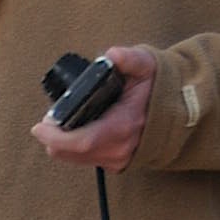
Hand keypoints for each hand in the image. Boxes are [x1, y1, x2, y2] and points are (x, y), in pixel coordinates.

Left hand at [32, 43, 155, 172]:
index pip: (82, 141)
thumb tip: (112, 55)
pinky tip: (74, 131)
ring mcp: (118, 159)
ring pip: (76, 159)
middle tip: (47, 120)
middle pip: (72, 153)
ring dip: (61, 144)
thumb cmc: (160, 87)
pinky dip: (74, 148)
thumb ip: (130, 59)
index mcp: (123, 126)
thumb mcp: (147, 66)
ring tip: (58, 124)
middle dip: (53, 139)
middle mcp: (119, 148)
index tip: (39, 126)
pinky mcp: (117, 164)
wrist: (180, 110)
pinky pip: (87, 160)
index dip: (55, 137)